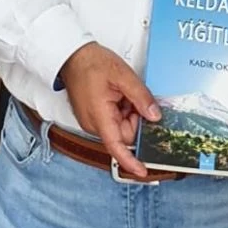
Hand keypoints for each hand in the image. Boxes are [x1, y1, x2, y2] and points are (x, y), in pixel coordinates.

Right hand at [59, 42, 160, 176]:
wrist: (73, 55)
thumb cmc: (91, 63)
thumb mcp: (122, 75)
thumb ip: (141, 97)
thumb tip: (155, 116)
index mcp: (99, 117)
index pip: (117, 147)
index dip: (131, 162)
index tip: (143, 171)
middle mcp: (94, 124)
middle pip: (124, 133)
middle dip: (134, 117)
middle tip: (132, 95)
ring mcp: (92, 120)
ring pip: (120, 125)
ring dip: (128, 110)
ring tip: (122, 90)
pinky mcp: (93, 115)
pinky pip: (113, 118)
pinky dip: (120, 107)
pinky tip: (117, 92)